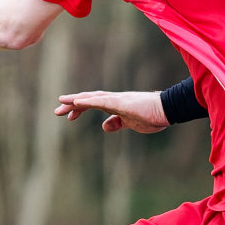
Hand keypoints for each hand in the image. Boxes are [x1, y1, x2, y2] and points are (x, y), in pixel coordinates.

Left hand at [54, 90, 168, 133]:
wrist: (168, 109)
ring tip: (61, 103)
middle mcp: (114, 100)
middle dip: (72, 104)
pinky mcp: (122, 103)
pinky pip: (102, 101)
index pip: (94, 104)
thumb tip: (104, 126)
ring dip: (76, 100)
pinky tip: (77, 102)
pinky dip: (88, 101)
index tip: (69, 117)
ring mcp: (118, 100)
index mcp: (116, 105)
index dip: (80, 109)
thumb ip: (118, 123)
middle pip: (89, 99)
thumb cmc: (152, 115)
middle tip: (56, 111)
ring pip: (92, 98)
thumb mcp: (131, 123)